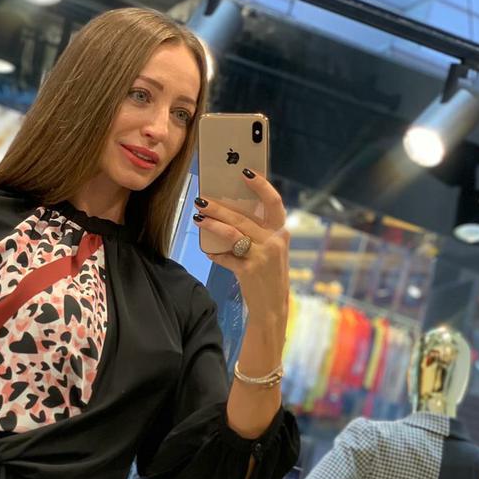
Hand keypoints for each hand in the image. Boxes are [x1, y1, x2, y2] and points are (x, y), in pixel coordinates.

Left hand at [194, 169, 289, 326]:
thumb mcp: (272, 250)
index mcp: (281, 232)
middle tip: (202, 199)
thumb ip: (259, 232)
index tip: (245, 172)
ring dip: (212, 224)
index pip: (274, 202)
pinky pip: (226, 257)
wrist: (272, 306)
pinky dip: (215, 253)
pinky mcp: (248, 270)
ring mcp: (261, 256)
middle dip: (219, 207)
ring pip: (232, 233)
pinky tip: (208, 250)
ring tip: (198, 218)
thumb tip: (232, 213)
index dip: (261, 185)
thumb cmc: (269, 274)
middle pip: (242, 217)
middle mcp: (273, 241)